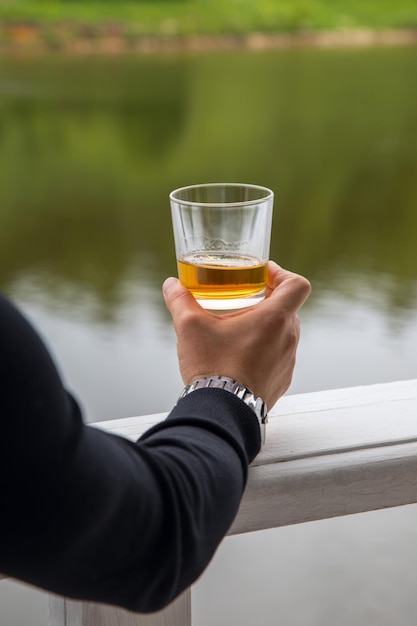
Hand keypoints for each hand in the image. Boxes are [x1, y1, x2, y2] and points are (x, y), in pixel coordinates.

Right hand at [162, 262, 310, 408]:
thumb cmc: (212, 367)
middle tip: (244, 299)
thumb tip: (171, 285)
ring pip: (284, 333)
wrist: (221, 413)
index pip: (297, 285)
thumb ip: (180, 300)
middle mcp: (288, 339)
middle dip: (268, 300)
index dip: (283, 274)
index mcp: (275, 319)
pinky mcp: (282, 381)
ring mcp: (288, 362)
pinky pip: (279, 357)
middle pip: (289, 308)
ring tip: (238, 330)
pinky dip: (265, 350)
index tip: (263, 275)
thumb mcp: (190, 327)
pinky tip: (240, 356)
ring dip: (266, 327)